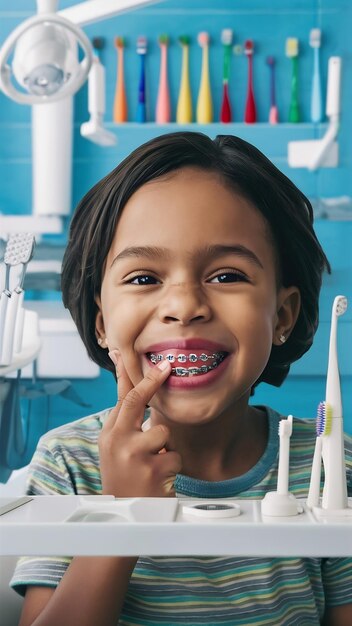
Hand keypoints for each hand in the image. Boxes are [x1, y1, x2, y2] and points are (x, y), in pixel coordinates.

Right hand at [98, 353, 181, 497]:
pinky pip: (174, 456)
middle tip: (168, 366)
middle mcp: (117, 440)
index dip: (133, 374)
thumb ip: (127, 422)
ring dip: (165, 449)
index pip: (122, 396)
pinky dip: (171, 467)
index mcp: (109, 433)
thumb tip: (138, 391)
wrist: (124, 515)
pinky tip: (159, 479)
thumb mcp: (117, 448)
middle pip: (137, 400)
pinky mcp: (151, 469)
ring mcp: (133, 454)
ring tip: (154, 464)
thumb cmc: (125, 477)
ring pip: (163, 432)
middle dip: (153, 381)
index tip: (144, 357)